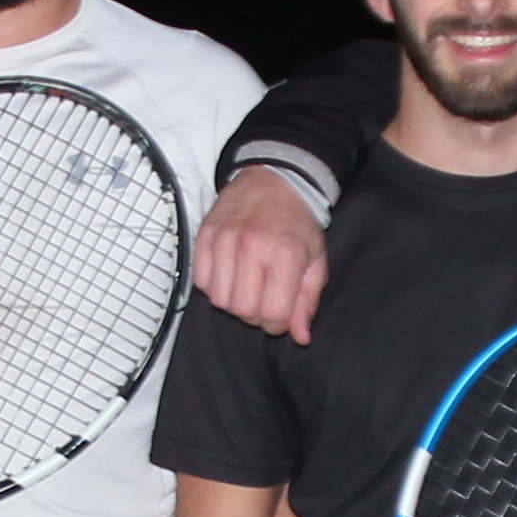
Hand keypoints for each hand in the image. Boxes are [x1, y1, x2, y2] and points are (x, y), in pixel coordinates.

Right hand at [195, 167, 330, 341]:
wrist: (275, 179)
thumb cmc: (298, 223)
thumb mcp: (315, 260)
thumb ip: (308, 301)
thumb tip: (300, 337)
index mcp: (286, 254)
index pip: (273, 314)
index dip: (277, 324)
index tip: (280, 315)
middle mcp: (253, 246)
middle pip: (243, 310)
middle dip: (254, 316)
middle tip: (263, 301)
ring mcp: (225, 239)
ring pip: (219, 299)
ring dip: (233, 302)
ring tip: (246, 287)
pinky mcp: (205, 235)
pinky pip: (201, 281)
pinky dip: (214, 285)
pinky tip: (230, 274)